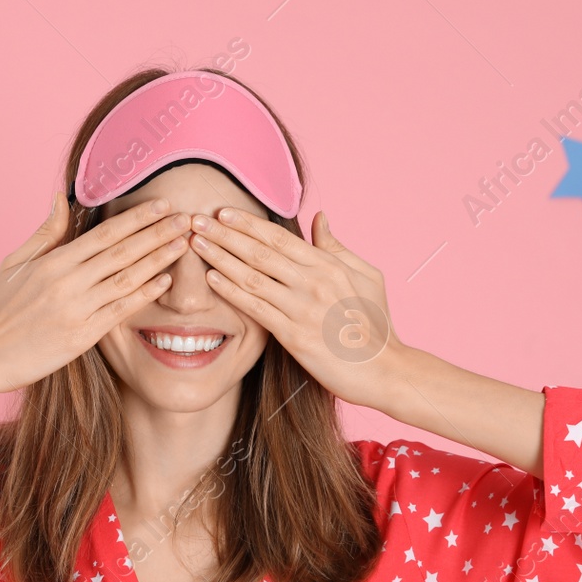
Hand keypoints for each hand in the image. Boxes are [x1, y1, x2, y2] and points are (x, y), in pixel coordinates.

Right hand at [0, 192, 193, 391]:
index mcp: (53, 261)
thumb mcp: (15, 263)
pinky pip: (119, 311)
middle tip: (186, 218)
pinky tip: (165, 281)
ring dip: (158, 260)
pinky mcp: (82, 337)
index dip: (136, 218)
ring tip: (183, 244)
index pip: (104, 233)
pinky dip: (144, 294)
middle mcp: (67, 282)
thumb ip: (45, 233)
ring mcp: (76, 309)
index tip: (162, 205)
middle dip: (157, 233)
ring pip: (126, 278)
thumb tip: (61, 197)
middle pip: (121, 251)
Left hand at [188, 208, 399, 407]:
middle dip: (225, 234)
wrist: (385, 369)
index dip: (248, 224)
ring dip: (220, 258)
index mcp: (329, 265)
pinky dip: (232, 291)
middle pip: (260, 252)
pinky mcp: (294, 337)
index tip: (223, 212)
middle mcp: (313, 282)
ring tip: (196, 244)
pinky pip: (256, 309)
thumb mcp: (367, 276)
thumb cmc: (377, 324)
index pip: (280, 238)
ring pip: (252, 276)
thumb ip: (338, 247)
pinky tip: (212, 278)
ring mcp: (303, 309)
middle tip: (196, 220)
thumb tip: (319, 217)